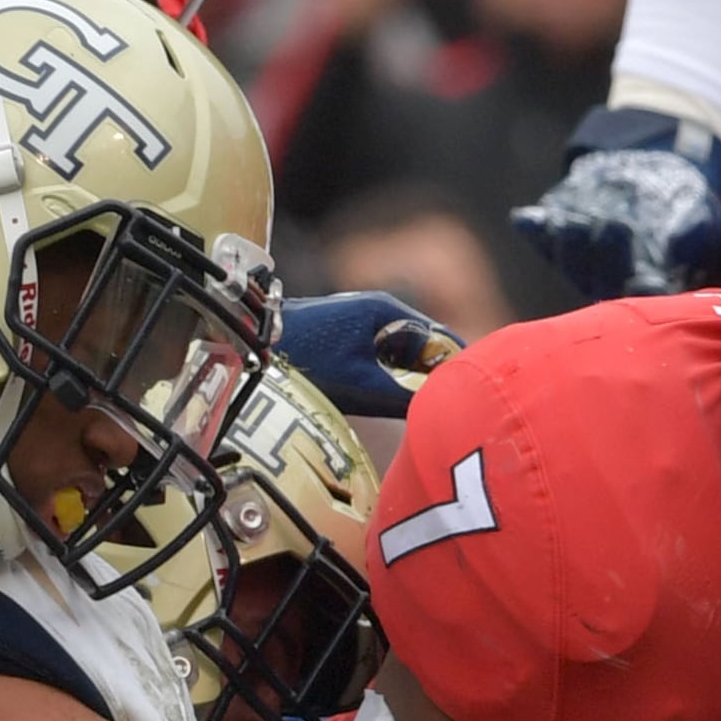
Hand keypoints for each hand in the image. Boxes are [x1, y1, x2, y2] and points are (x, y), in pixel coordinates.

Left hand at [276, 291, 460, 417]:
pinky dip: (386, 377)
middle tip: (437, 411)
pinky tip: (378, 400)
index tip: (466, 397)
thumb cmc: (306, 362)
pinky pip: (379, 357)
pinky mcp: (343, 335)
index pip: (442, 339)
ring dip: (407, 380)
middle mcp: (378, 310)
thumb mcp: (363, 385)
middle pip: (423, 347)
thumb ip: (406, 395)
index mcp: (388, 311)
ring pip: (400, 354)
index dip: (455, 369)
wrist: (253, 347)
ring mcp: (359, 320)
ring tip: (408, 409)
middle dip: (431, 377)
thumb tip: (441, 408)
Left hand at [512, 105, 720, 302]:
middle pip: (600, 281)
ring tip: (572, 221)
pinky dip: (535, 229)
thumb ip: (691, 233)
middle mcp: (612, 283)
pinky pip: (543, 241)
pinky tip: (525, 218)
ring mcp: (582, 266)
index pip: (643, 298)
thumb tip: (677, 246)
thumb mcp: (700, 213)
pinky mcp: (559, 242)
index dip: (643, 290)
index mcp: (651, 287)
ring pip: (570, 264)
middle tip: (615, 227)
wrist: (654, 168)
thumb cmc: (684, 200)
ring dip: (569, 243)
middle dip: (605, 257)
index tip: (645, 275)